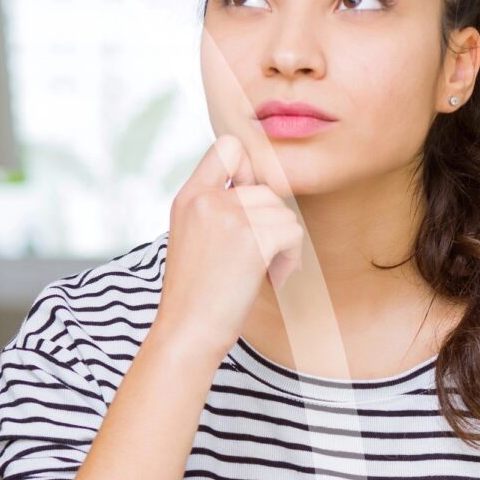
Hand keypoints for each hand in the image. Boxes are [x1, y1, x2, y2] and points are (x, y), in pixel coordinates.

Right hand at [154, 134, 304, 360]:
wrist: (187, 332)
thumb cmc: (196, 295)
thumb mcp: (192, 237)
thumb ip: (216, 206)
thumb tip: (261, 188)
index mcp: (190, 196)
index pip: (230, 147)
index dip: (250, 171)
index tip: (249, 207)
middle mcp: (207, 198)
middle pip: (266, 188)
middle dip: (271, 223)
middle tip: (257, 258)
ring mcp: (228, 215)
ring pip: (283, 211)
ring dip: (283, 243)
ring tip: (261, 271)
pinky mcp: (251, 237)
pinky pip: (293, 232)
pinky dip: (291, 258)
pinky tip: (271, 278)